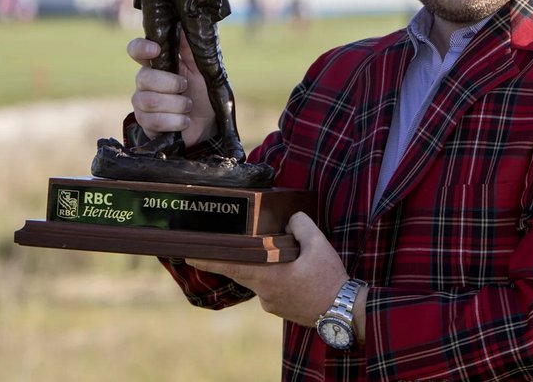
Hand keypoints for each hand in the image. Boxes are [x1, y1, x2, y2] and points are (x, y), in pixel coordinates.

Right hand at [128, 33, 215, 146]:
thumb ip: (190, 51)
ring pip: (149, 101)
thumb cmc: (203, 93)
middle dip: (169, 84)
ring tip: (188, 106)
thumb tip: (184, 26)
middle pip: (143, 78)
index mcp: (157, 64)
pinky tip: (184, 121)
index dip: (140, 48)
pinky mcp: (145, 123)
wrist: (208, 125)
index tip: (155, 50)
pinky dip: (175, 121)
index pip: (136, 50)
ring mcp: (142, 103)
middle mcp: (145, 82)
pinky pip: (153, 121)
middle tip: (185, 87)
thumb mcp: (201, 70)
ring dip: (176, 105)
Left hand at [186, 212, 360, 331]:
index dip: (209, 259)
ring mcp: (271, 304)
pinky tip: (295, 274)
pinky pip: (271, 289)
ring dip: (265, 268)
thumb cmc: (329, 279)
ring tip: (288, 259)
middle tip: (227, 246)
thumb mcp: (318, 244)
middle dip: (236, 258)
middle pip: (243, 271)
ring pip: (260, 279)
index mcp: (268, 276)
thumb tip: (290, 218)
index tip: (188, 254)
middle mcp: (264, 293)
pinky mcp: (280, 310)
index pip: (231, 265)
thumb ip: (300, 225)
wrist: (343, 313)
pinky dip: (277, 278)